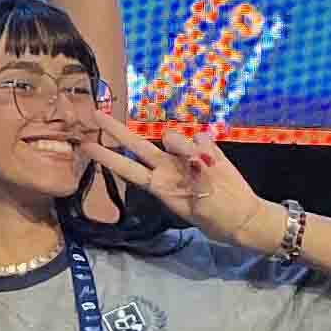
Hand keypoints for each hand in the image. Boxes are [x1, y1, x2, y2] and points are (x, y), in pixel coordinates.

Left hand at [86, 111, 275, 251]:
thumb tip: (187, 150)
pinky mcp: (207, 149)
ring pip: (174, 137)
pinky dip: (208, 147)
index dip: (107, 157)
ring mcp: (185, 157)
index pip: (127, 169)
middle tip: (95, 114)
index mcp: (158, 185)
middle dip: (116, 130)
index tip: (86, 146)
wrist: (244, 216)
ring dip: (184, 146)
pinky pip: (202, 138)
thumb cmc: (216, 216)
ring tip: (205, 167)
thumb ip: (192, 174)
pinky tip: (216, 163)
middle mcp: (166, 168)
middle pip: (137, 145)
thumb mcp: (199, 204)